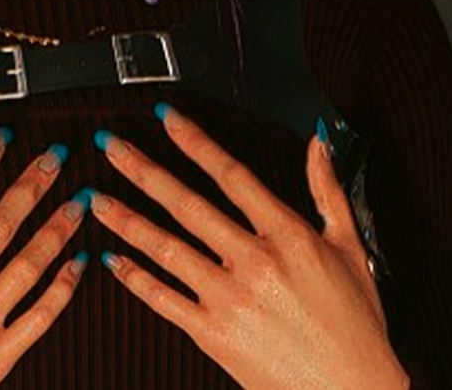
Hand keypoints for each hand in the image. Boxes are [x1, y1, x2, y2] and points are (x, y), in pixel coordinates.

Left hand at [88, 106, 408, 389]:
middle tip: (109, 146)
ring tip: (95, 197)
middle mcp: (254, 262)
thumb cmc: (355, 326)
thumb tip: (318, 145)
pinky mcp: (213, 333)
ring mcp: (229, 298)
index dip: (194, 141)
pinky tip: (112, 259)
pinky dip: (134, 277)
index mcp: (288, 235)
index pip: (231, 174)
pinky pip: (163, 298)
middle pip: (185, 204)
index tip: (165, 118)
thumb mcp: (351, 247)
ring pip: (165, 248)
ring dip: (125, 219)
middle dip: (142, 169)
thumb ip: (328, 190)